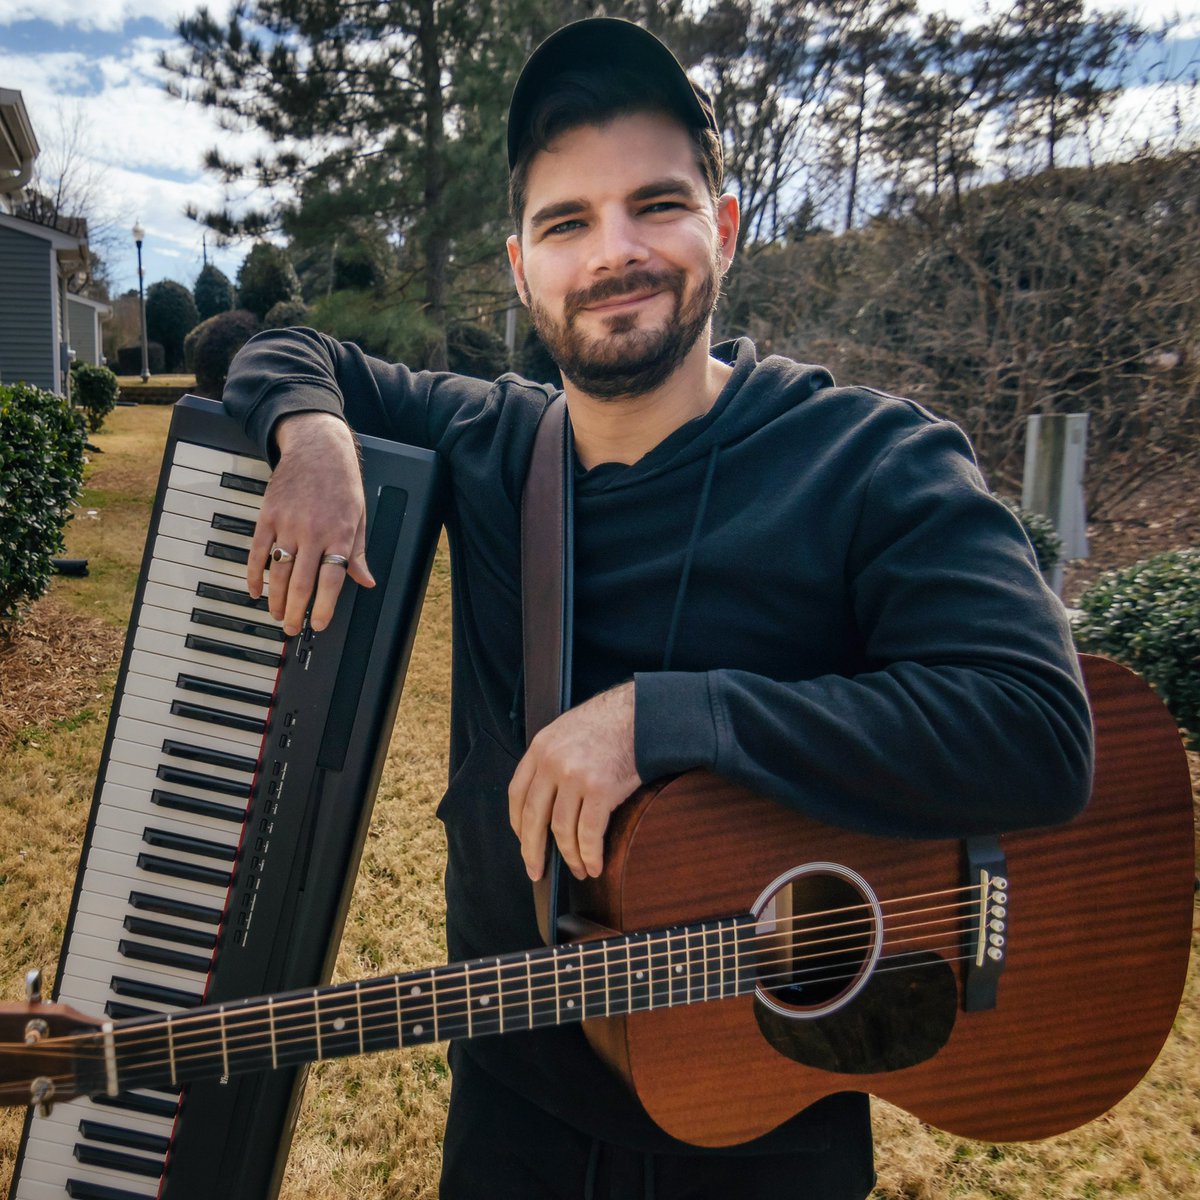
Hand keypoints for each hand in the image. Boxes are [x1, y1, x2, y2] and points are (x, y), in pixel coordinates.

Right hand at [246, 412, 374, 635]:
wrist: (318, 448)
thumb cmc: (342, 484)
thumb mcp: (358, 517)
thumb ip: (358, 553)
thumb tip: (366, 581)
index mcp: (339, 535)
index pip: (331, 581)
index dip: (324, 607)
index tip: (318, 624)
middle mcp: (313, 533)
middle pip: (302, 583)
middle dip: (296, 611)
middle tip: (292, 629)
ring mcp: (288, 524)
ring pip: (279, 572)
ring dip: (276, 599)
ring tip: (278, 615)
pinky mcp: (268, 516)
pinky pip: (257, 551)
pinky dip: (254, 574)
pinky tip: (256, 591)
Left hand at [508, 682, 641, 881]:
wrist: (642, 714)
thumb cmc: (610, 724)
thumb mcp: (567, 731)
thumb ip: (551, 759)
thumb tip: (547, 800)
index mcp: (540, 748)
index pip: (517, 794)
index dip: (518, 823)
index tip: (523, 840)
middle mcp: (553, 763)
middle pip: (534, 817)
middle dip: (533, 851)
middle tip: (536, 871)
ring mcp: (576, 777)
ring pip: (562, 830)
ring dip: (570, 857)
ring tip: (578, 870)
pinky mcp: (601, 790)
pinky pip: (589, 833)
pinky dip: (590, 855)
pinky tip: (594, 865)